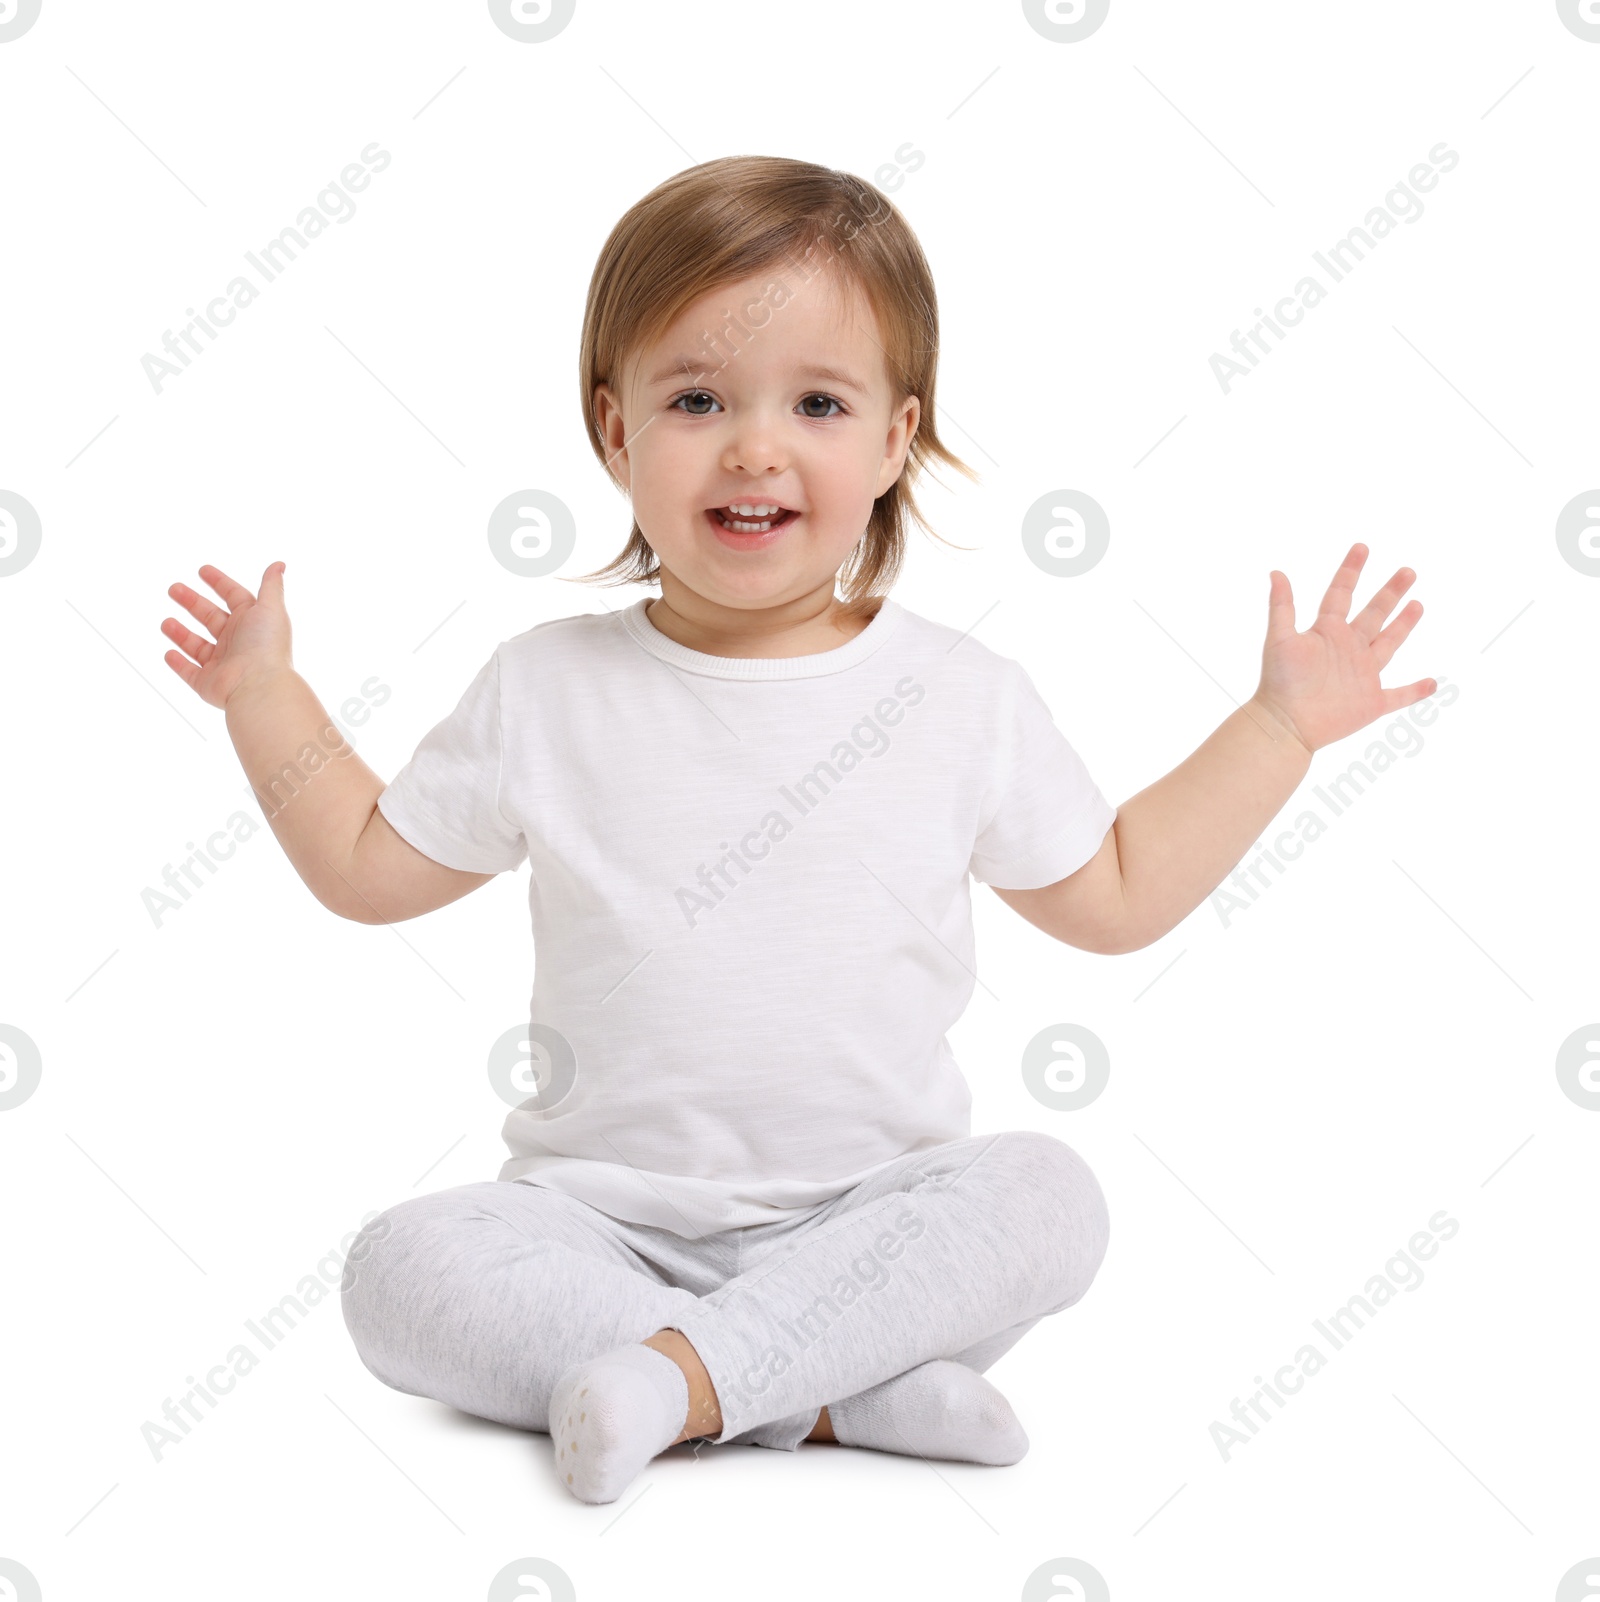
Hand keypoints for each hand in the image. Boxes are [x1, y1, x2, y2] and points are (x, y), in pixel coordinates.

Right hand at [161, 562, 292, 709]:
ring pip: (198, 645)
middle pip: (211, 618)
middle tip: (173, 589)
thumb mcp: (270, 608)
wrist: (258, 686)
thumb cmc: (266, 646)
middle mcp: (238, 642)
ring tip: (166, 622)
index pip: (234, 597)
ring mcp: (223, 664)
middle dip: (192, 603)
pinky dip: (179, 664)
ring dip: (181, 633)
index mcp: (252, 623)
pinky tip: (168, 653)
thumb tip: (279, 564)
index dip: (219, 582)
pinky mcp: (209, 684)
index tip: (202, 570)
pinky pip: (190, 673)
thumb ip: (271, 586)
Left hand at [1250, 543, 1434, 754]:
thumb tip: (1275, 572)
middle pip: (1374, 614)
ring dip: (1403, 625)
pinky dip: (1416, 691)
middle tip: (1408, 571)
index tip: (1361, 547)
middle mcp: (1347, 649)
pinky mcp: (1371, 703)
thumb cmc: (1279, 682)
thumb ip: (1281, 606)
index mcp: (1327, 632)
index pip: (1341, 594)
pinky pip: (1399, 696)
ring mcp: (1362, 675)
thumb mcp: (1279, 639)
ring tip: (1418, 604)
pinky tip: (1433, 683)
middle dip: (1390, 593)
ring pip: (1388, 645)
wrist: (1285, 724)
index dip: (1351, 571)